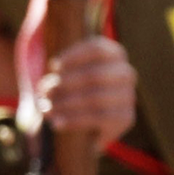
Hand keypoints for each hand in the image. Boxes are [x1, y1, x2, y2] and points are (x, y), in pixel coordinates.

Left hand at [41, 35, 135, 149]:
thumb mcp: (66, 74)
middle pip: (94, 75)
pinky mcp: (125, 117)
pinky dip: (73, 120)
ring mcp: (128, 96)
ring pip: (95, 98)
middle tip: (45, 92)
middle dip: (65, 84)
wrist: (87, 126)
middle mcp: (125, 73)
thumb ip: (59, 71)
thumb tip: (49, 80)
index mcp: (114, 55)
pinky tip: (57, 123)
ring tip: (47, 109)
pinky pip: (98, 118)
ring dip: (66, 104)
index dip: (73, 56)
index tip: (53, 66)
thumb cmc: (72, 91)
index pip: (97, 49)